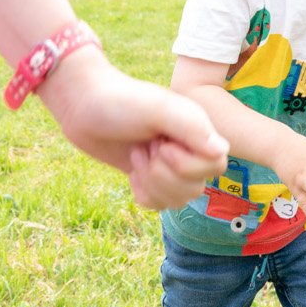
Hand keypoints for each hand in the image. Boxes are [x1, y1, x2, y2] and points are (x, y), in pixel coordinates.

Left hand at [41, 50, 229, 209]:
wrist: (84, 105)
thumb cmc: (121, 101)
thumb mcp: (158, 109)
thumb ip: (191, 128)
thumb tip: (221, 152)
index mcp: (198, 128)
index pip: (215, 165)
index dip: (186, 164)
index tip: (159, 143)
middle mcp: (189, 148)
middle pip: (196, 188)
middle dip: (162, 175)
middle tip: (144, 147)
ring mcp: (170, 165)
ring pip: (179, 200)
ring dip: (152, 183)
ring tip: (137, 155)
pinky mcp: (151, 178)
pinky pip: (161, 205)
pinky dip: (144, 194)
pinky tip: (132, 172)